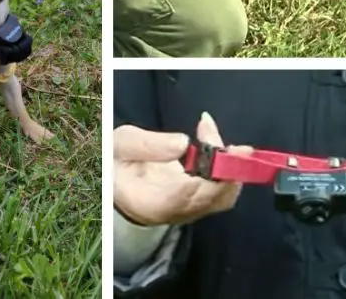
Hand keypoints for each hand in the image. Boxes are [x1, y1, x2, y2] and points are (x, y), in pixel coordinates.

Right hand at [114, 112, 251, 225]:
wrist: (114, 186)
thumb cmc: (115, 163)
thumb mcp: (120, 145)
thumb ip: (148, 145)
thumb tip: (183, 143)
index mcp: (150, 201)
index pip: (187, 193)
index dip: (206, 167)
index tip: (206, 135)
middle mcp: (173, 213)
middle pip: (213, 197)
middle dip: (224, 161)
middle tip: (215, 131)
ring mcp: (188, 213)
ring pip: (223, 198)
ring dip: (231, 166)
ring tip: (223, 139)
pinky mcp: (196, 208)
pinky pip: (222, 195)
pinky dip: (229, 172)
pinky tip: (221, 150)